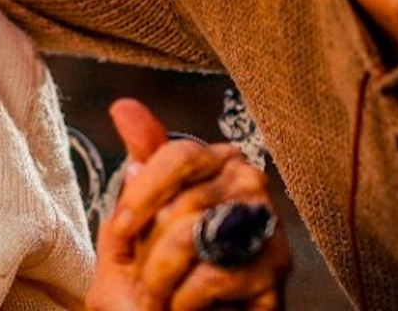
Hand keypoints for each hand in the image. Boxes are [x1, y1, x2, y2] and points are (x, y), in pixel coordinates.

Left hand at [84, 98, 290, 310]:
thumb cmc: (156, 285)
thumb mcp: (131, 227)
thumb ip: (136, 171)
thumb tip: (125, 108)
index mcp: (218, 165)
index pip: (180, 153)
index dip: (143, 194)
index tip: (121, 230)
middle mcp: (251, 188)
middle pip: (184, 201)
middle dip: (149, 252)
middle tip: (145, 280)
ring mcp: (270, 232)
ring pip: (195, 237)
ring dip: (161, 279)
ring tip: (160, 297)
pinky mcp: (276, 277)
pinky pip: (212, 278)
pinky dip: (183, 302)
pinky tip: (186, 310)